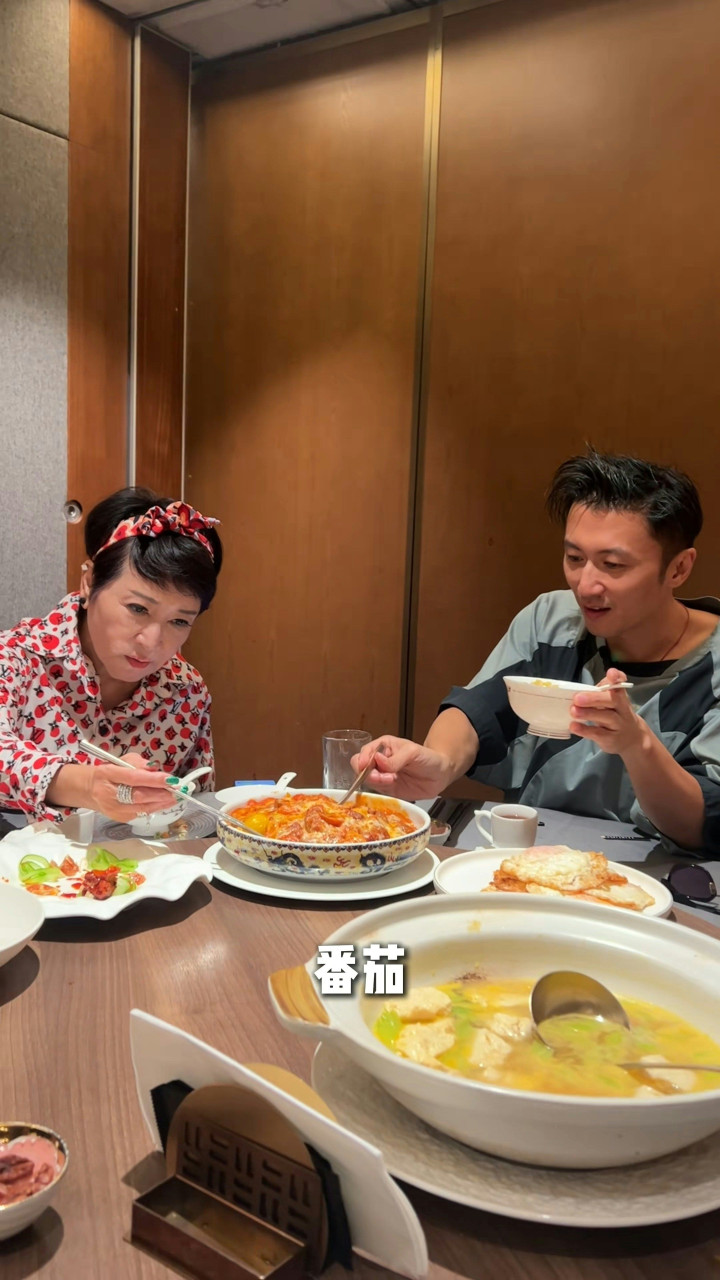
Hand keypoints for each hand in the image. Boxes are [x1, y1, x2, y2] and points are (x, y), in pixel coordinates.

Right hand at [48, 753, 176, 820]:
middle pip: (138, 796)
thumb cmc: (108, 772)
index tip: (171, 779)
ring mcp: (113, 809)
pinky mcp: (119, 818)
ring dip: (161, 802)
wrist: (88, 790)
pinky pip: (141, 813)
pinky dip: (155, 807)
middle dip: (161, 794)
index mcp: (107, 774)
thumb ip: (139, 764)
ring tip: (176, 797)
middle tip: (177, 790)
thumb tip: (157, 770)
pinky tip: (164, 803)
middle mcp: (109, 793)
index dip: (153, 780)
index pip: (133, 778)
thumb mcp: (121, 760)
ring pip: (141, 808)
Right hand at [351, 735, 453, 799]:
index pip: (364, 752)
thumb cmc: (427, 757)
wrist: (440, 775)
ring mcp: (382, 775)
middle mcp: (379, 761)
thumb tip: (377, 760)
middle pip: (360, 767)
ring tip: (391, 780)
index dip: (363, 760)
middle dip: (367, 773)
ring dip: (375, 781)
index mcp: (382, 746)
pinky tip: (391, 784)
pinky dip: (380, 789)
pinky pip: (376, 790)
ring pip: (367, 780)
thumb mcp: (412, 752)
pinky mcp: (387, 789)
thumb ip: (395, 758)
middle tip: (381, 776)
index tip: (366, 767)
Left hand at [569, 668, 644, 756]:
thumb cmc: (616, 715)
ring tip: (573, 711)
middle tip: (577, 698)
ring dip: (588, 714)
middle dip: (595, 698)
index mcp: (621, 697)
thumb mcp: (611, 703)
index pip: (621, 685)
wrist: (633, 739)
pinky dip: (585, 730)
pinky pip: (598, 734)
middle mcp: (622, 710)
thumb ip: (599, 694)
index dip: (617, 678)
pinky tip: (574, 726)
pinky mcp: (611, 739)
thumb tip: (577, 691)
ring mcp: (618, 725)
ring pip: (606, 717)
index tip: (611, 673)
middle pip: (613, 700)